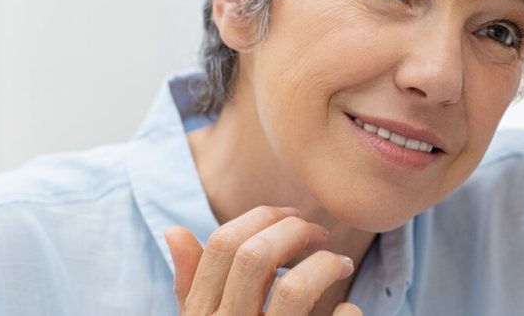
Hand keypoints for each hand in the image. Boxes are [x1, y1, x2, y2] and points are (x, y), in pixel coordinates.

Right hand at [165, 206, 362, 315]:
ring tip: (341, 265)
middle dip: (294, 231)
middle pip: (255, 257)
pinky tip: (346, 312)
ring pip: (295, 289)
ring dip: (327, 264)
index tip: (292, 217)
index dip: (260, 218)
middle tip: (320, 235)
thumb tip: (175, 231)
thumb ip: (191, 286)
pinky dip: (348, 312)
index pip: (220, 246)